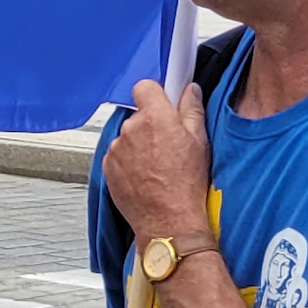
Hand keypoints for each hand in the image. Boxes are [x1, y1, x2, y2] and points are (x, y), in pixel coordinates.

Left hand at [103, 79, 211, 260]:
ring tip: (158, 166)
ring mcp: (116, 149)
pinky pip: (118, 155)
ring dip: (139, 145)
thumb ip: (192, 109)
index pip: (145, 87)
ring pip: (128, 136)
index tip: (164, 103)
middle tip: (168, 143)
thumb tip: (190, 91)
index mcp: (155, 117)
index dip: (156, 95)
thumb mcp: (199, 142)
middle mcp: (130, 129)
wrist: (168, 221)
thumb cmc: (186, 185)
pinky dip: (129, 162)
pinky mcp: (108, 167)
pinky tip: (146, 176)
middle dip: (151, 124)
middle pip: (138, 115)